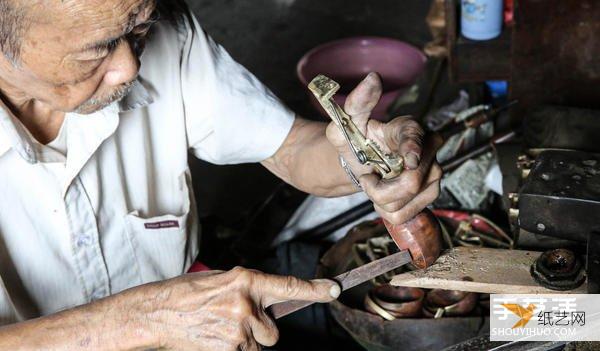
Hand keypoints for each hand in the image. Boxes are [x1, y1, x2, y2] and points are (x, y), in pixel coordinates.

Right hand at [122, 268, 339, 349]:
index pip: (288, 286)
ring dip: (246, 342)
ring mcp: (238, 330)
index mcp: (245, 281)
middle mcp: (246, 305)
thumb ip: (248, 290)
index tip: (332, 289)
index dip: (314, 289)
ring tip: (219, 330)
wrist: (156, 313)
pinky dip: (233, 350)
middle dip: (260, 331)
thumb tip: (266, 300)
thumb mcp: (221, 280)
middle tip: (236, 322)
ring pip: (258, 346)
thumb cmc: (185, 294)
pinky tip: (213, 339)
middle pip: (274, 332)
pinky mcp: (229, 350)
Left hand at [326, 72, 442, 224]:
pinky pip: (407, 214)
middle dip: (380, 188)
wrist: (360, 162)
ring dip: (382, 200)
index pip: (416, 139)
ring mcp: (433, 172)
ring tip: (376, 184)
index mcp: (408, 128)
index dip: (414, 149)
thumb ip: (358, 102)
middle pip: (412, 181)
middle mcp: (428, 149)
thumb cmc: (355, 139)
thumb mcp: (347, 122)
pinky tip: (384, 198)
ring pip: (408, 201)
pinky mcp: (430, 192)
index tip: (409, 160)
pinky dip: (388, 211)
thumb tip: (372, 78)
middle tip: (367, 177)